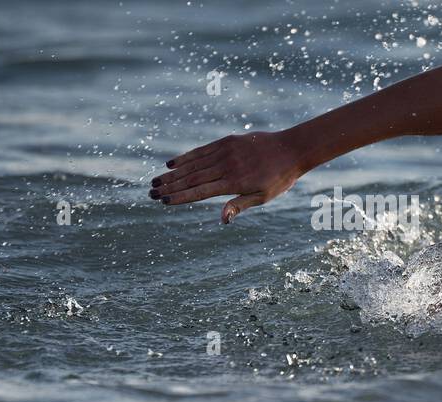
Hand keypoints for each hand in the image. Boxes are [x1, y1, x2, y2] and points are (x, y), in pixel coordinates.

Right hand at [150, 131, 305, 223]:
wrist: (291, 148)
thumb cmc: (279, 178)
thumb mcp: (263, 197)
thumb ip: (240, 205)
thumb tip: (222, 220)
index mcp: (234, 182)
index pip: (200, 191)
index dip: (180, 197)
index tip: (163, 201)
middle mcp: (227, 166)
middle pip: (192, 177)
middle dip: (170, 186)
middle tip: (150, 193)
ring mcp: (226, 151)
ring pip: (193, 164)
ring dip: (173, 174)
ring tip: (156, 181)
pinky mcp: (227, 141)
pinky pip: (202, 151)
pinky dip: (186, 158)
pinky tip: (172, 164)